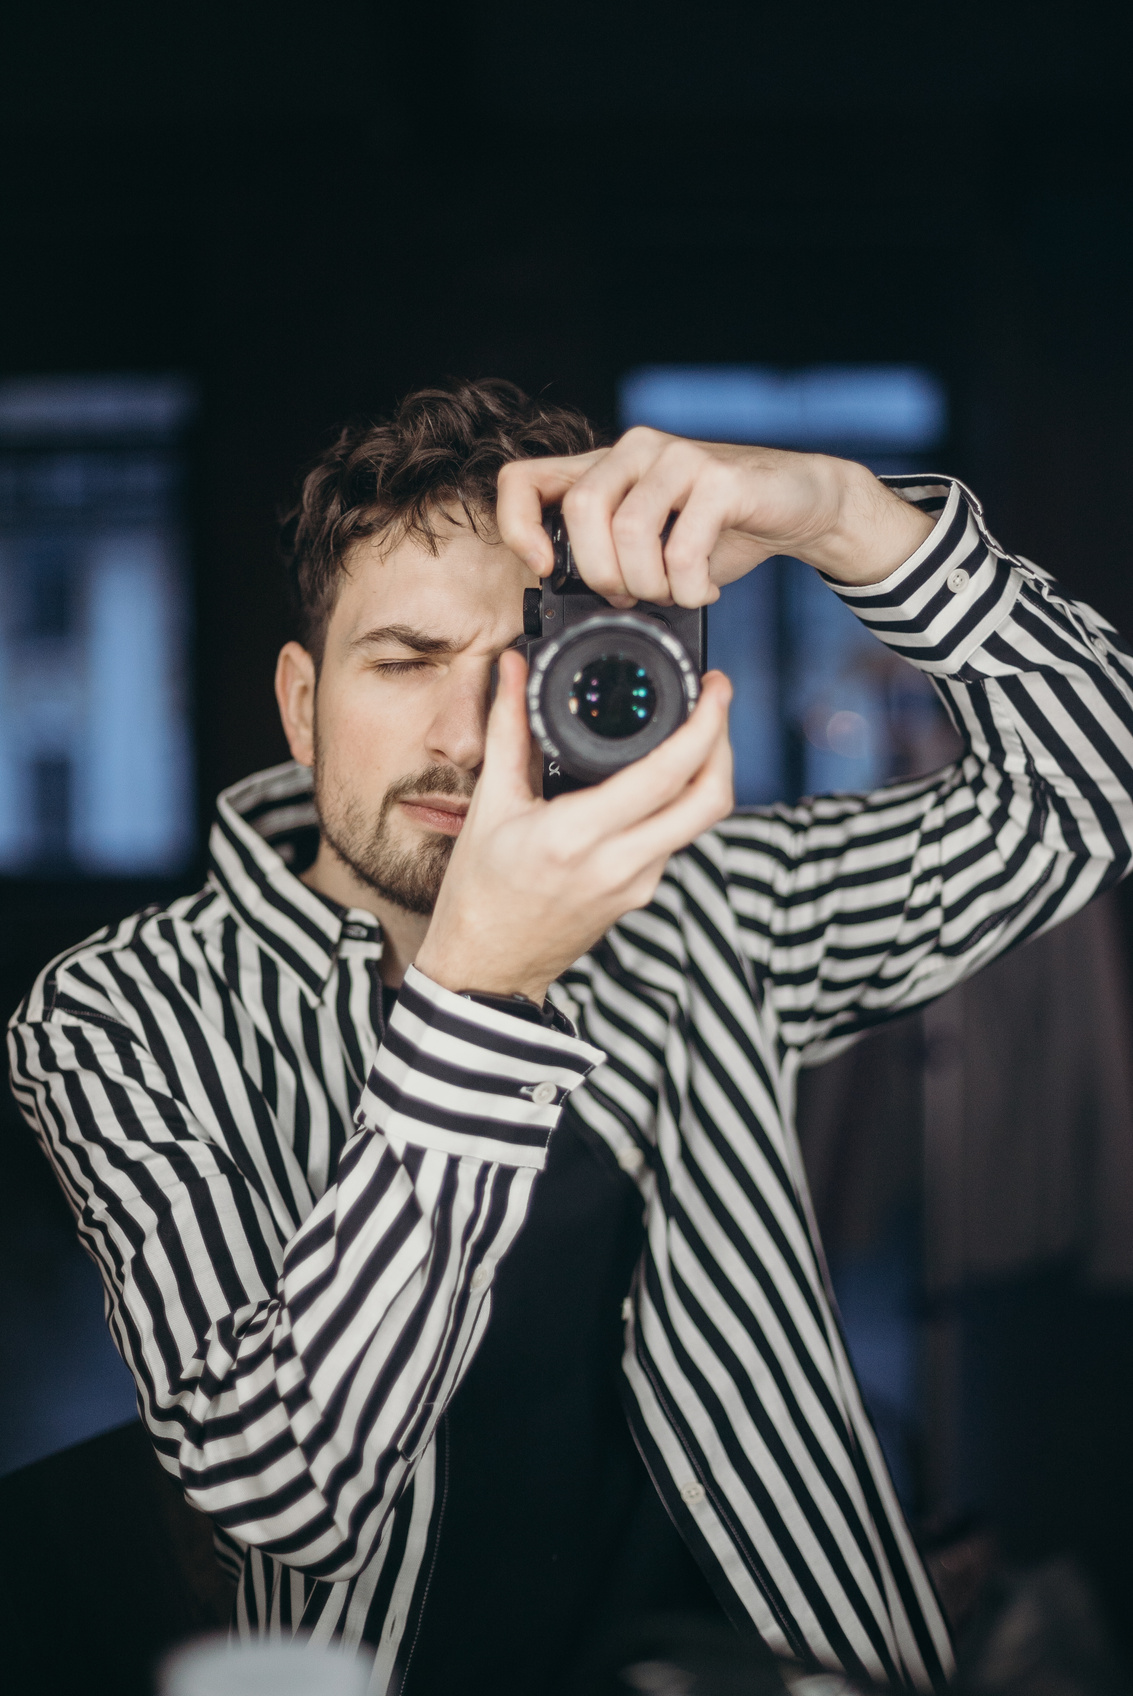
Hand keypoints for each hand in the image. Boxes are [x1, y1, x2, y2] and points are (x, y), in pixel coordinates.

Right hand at [414, 650, 733, 1004]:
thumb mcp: (489, 806)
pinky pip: (677, 839)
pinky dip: (682, 801)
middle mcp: (618, 864)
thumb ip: (507, 729)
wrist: (488, 968)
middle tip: (715, 702)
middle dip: (725, 743)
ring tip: (694, 729)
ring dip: (709, 771)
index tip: (713, 687)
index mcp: (576, 836)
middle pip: (710, 800)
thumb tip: (514, 667)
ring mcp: (638, 885)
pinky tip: (663, 776)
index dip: (704, 725)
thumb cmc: (480, 892)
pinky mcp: (642, 895)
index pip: (666, 774)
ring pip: (700, 820)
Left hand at [496, 429, 934, 605]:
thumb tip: (568, 600)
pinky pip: (683, 548)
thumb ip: (609, 558)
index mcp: (604, 467)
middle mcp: (634, 450)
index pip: (523, 480)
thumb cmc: (719, 530)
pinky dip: (690, 588)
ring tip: (676, 593)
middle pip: (581, 512)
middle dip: (602, 574)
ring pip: (629, 532)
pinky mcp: (720, 478)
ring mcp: (678, 458)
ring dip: (651, 585)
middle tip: (634, 596)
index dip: (518, 528)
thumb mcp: (652, 545)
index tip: (546, 569)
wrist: (801, 505)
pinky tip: (704, 591)